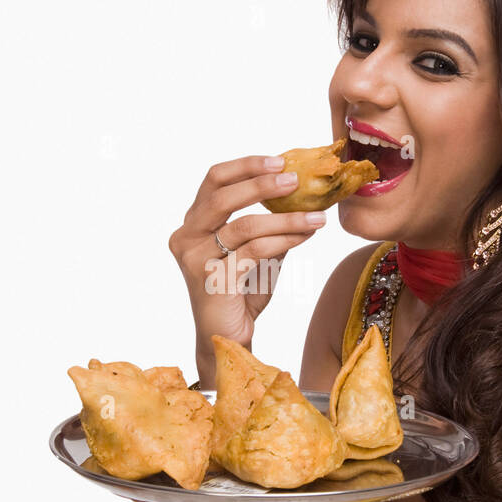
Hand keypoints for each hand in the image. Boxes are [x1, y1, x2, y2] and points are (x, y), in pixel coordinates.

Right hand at [167, 155, 326, 382]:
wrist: (228, 340)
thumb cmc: (241, 295)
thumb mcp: (257, 252)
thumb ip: (269, 224)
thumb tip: (302, 194)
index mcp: (192, 225)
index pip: (213, 181)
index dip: (245, 165)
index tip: (279, 160)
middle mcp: (186, 238)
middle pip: (222, 195)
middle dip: (262, 183)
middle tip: (296, 179)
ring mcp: (195, 260)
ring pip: (243, 225)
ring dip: (285, 218)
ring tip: (315, 217)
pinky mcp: (212, 280)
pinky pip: (254, 251)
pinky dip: (284, 240)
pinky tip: (305, 236)